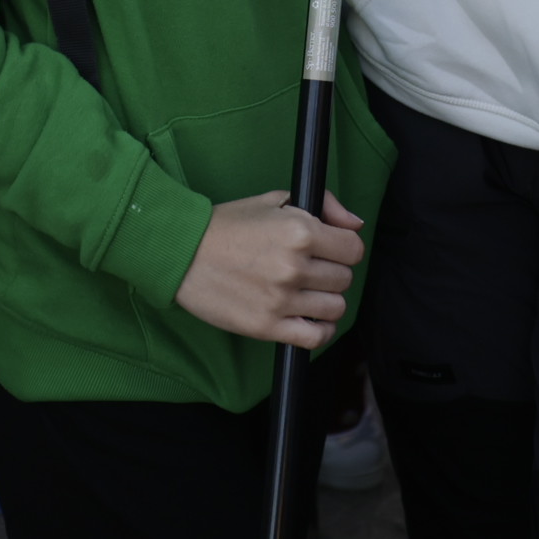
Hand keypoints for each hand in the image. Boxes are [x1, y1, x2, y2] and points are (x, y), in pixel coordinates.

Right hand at [173, 191, 366, 348]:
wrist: (183, 252)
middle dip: (331, 273)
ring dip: (325, 301)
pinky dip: (320, 331)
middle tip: (310, 269)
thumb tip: (354, 224)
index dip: (344, 248)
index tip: (331, 250)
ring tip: (305, 293)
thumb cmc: (227, 225)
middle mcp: (295, 266)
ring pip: (335, 308)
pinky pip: (315, 337)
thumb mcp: (274, 200)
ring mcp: (282, 299)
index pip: (353, 249)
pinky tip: (308, 318)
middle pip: (344, 279)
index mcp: (301, 231)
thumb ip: (323, 205)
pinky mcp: (268, 326)